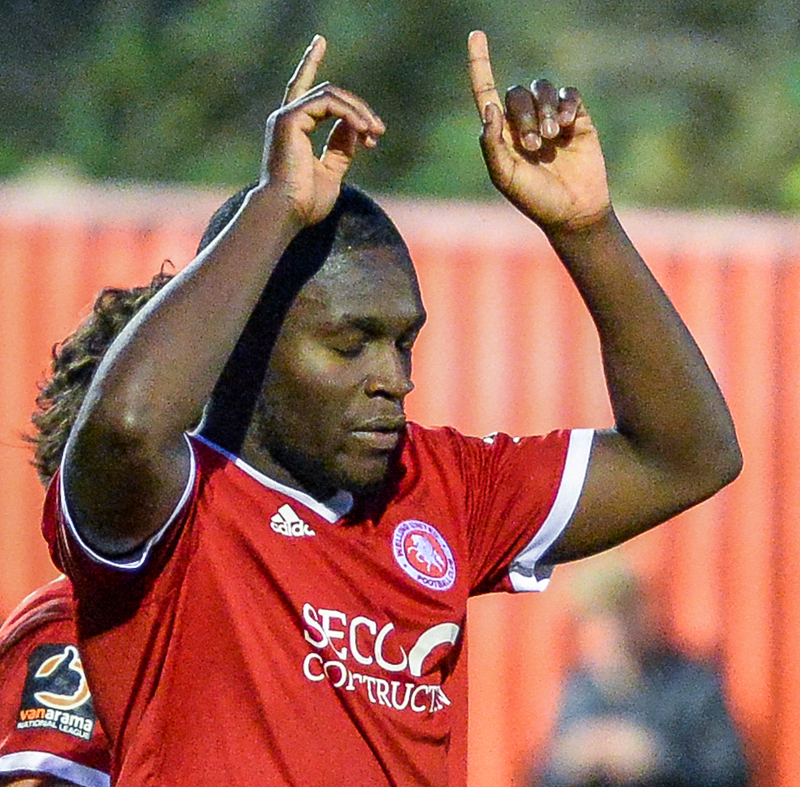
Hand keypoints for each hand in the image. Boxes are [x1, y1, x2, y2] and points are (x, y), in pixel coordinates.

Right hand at [260, 36, 384, 226]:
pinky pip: (328, 104)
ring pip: (331, 95)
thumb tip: (355, 128)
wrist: (286, 213)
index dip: (310, 62)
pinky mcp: (290, 120)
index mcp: (293, 129)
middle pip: (329, 93)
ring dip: (359, 112)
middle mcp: (287, 118)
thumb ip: (341, 148)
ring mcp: (287, 117)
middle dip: (358, 107)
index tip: (320, 41)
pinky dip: (350, 115)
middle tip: (379, 130)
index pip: (304, 89)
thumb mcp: (331, 172)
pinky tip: (365, 131)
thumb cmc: (305, 203)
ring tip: (375, 133)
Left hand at [468, 30, 610, 230]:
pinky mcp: (576, 118)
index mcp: (501, 134)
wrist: (573, 211)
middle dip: (524, 116)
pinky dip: (566, 105)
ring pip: (542, 90)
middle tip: (534, 146)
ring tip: (551, 139)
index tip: (475, 35)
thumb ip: (492, 145)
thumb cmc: (535, 200)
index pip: (486, 92)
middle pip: (516, 93)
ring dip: (545, 111)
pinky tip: (568, 126)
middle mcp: (523, 122)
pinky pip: (569, 94)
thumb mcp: (505, 178)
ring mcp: (551, 118)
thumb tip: (489, 108)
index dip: (479, 64)